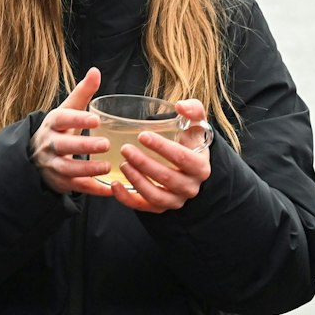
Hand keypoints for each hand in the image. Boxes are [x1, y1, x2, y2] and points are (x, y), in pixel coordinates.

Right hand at [31, 67, 115, 196]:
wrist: (35, 157)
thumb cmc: (59, 129)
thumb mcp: (67, 109)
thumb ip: (83, 93)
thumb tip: (96, 71)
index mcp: (52, 123)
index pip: (63, 119)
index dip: (78, 120)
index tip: (96, 119)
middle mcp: (49, 145)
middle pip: (63, 146)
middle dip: (84, 147)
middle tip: (105, 144)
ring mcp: (52, 166)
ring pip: (68, 170)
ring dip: (88, 170)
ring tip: (108, 167)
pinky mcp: (60, 183)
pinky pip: (76, 188)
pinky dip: (93, 189)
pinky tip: (110, 189)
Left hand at [108, 98, 212, 213]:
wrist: (188, 166)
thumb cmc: (189, 142)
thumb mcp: (196, 125)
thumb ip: (193, 110)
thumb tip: (181, 106)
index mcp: (200, 166)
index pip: (182, 158)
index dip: (162, 147)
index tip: (142, 135)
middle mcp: (190, 187)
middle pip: (167, 178)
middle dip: (144, 163)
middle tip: (125, 148)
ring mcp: (175, 200)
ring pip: (155, 196)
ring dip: (137, 180)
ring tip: (122, 163)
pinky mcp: (160, 208)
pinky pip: (143, 207)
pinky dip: (127, 199)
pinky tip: (114, 185)